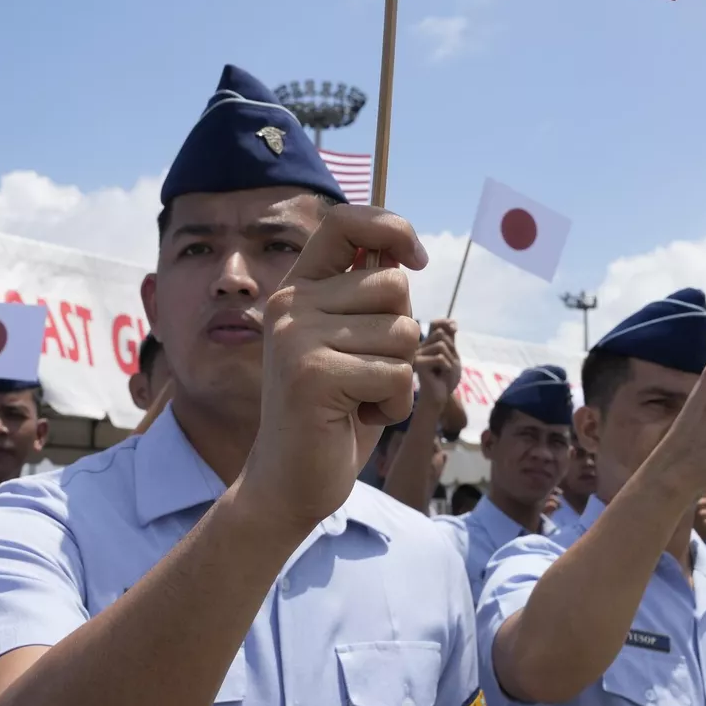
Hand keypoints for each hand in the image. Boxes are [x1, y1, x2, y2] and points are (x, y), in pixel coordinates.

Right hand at [241, 206, 428, 529]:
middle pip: (394, 285)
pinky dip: (393, 406)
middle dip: (401, 336)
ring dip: (398, 377)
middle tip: (365, 373)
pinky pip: (396, 375)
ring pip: (403, 332)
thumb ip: (368, 298)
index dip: (392, 227)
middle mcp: (290, 304)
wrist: (288, 483)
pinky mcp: (312, 374)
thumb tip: (403, 254)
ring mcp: (296, 337)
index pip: (345, 221)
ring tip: (359, 398)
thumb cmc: (334, 413)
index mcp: (299, 288)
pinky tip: (357, 419)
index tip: (417, 260)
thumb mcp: (353, 343)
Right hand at [414, 319, 460, 406]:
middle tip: (448, 365)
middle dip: (451, 349)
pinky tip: (441, 376)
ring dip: (449, 360)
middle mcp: (418, 346)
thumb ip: (450, 340)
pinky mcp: (418, 364)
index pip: (436, 324)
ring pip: (441, 346)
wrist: (438, 398)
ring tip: (444, 372)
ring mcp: (416, 355)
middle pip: (441, 334)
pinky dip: (447, 367)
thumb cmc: (445, 379)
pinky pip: (439, 358)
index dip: (447, 324)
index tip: (455, 329)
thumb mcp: (452, 356)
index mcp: (426, 343)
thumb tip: (451, 323)